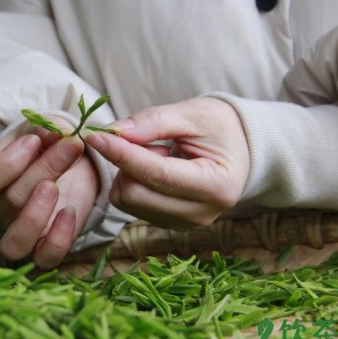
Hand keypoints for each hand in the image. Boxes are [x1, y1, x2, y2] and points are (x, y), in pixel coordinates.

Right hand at [0, 117, 98, 268]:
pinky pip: (46, 258)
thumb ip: (45, 128)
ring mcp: (20, 233)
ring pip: (16, 243)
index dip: (8, 162)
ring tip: (56, 187)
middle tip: (72, 144)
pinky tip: (71, 211)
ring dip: (37, 215)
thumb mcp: (42, 130)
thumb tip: (55, 131)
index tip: (36, 139)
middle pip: (11, 200)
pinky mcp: (46, 247)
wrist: (68, 165)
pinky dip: (59, 239)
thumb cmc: (45, 146)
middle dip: (45, 168)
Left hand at [83, 97, 248, 229]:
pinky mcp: (172, 224)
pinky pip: (133, 206)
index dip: (122, 154)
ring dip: (129, 172)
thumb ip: (154, 121)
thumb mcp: (193, 113)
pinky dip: (134, 183)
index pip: (156, 174)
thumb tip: (115, 132)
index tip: (95, 135)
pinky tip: (157, 168)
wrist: (242, 150)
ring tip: (157, 152)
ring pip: (129, 202)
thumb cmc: (220, 127)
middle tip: (144, 139)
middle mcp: (202, 213)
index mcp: (216, 185)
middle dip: (126, 162)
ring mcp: (186, 223)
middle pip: (136, 194)